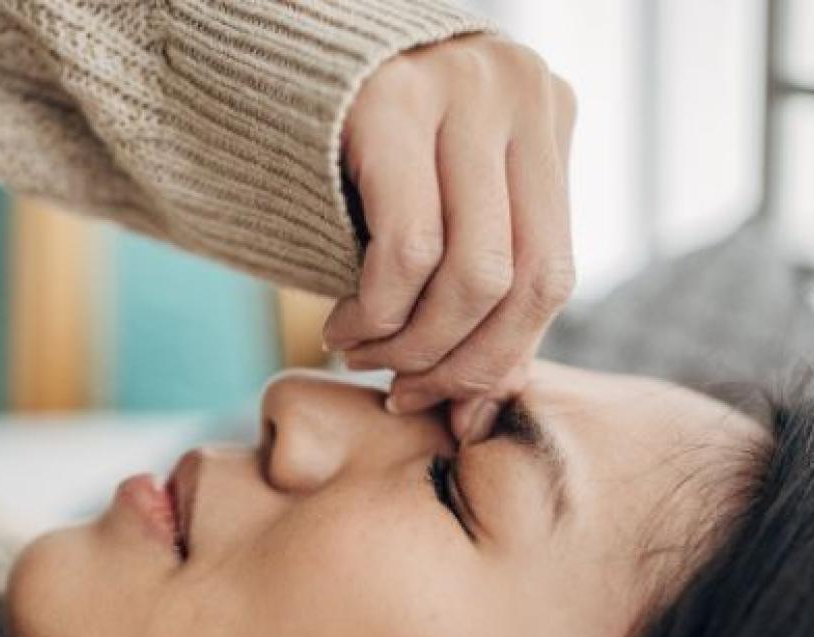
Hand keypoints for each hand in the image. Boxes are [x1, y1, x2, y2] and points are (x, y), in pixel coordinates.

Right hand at [323, 33, 575, 443]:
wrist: (259, 51)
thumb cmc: (348, 144)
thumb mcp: (436, 199)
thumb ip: (475, 284)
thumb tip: (483, 409)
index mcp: (546, 113)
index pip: (554, 271)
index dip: (504, 358)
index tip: (452, 406)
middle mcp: (518, 92)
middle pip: (526, 279)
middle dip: (462, 363)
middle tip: (405, 392)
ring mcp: (461, 89)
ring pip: (472, 274)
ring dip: (412, 345)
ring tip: (362, 355)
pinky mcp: (389, 102)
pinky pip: (407, 249)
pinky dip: (376, 313)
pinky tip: (341, 325)